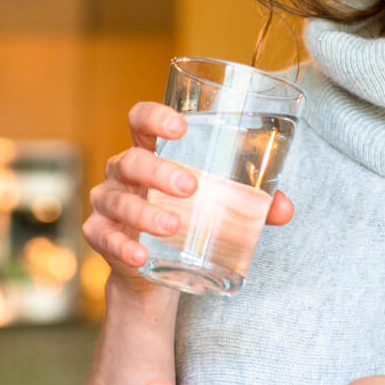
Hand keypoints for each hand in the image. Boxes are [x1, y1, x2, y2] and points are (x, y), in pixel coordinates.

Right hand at [83, 101, 294, 294]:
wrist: (156, 267)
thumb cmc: (189, 216)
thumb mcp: (217, 203)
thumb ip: (252, 202)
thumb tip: (284, 209)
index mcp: (151, 150)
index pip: (141, 119)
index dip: (155, 117)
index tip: (180, 125)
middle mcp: (124, 172)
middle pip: (132, 160)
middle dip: (160, 171)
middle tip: (191, 187)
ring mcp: (108, 203)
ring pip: (119, 201)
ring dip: (145, 213)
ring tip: (173, 226)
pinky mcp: (100, 236)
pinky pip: (104, 237)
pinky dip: (122, 246)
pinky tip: (141, 255)